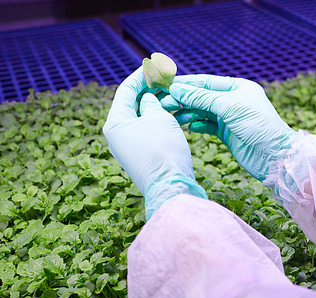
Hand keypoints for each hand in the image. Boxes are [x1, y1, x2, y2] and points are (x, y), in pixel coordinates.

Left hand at [103, 67, 206, 219]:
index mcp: (115, 122)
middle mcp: (117, 134)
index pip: (126, 90)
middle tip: (166, 79)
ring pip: (143, 117)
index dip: (141, 76)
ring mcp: (129, 146)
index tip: (153, 65)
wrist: (171, 186)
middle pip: (133, 104)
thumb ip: (151, 103)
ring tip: (173, 95)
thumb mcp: (158, 118)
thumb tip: (148, 100)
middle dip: (150, 90)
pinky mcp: (141, 155)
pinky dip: (159, 119)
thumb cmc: (163, 150)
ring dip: (157, 105)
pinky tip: (174, 114)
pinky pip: (148, 130)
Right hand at [162, 75, 295, 181]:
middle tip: (163, 103)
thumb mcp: (228, 107)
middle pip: (202, 97)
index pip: (206, 82)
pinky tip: (189, 127)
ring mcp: (230, 117)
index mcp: (238, 87)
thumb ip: (201, 98)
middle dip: (183, 99)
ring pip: (203, 112)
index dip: (186, 84)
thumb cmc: (257, 125)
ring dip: (187, 113)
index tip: (166, 86)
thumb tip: (176, 88)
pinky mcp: (227, 133)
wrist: (273, 156)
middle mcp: (234, 100)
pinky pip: (207, 126)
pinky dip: (197, 125)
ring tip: (173, 116)